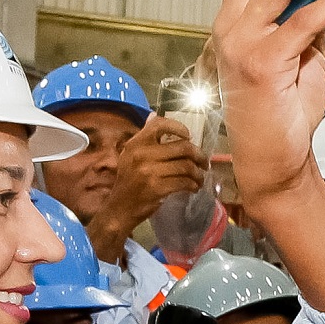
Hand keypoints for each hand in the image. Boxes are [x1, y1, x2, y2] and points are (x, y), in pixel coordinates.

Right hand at [88, 116, 207, 255]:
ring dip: (198, 174)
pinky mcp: (157, 188)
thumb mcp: (130, 155)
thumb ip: (144, 137)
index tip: (188, 136)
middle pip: (182, 147)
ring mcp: (150, 171)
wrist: (120, 208)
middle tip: (204, 162)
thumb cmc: (129, 181)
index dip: (179, 128)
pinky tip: (193, 187)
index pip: (160, 125)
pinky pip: (184, 182)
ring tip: (199, 178)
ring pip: (186, 166)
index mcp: (136, 144)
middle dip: (199, 155)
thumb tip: (154, 115)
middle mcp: (142, 154)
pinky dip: (193, 185)